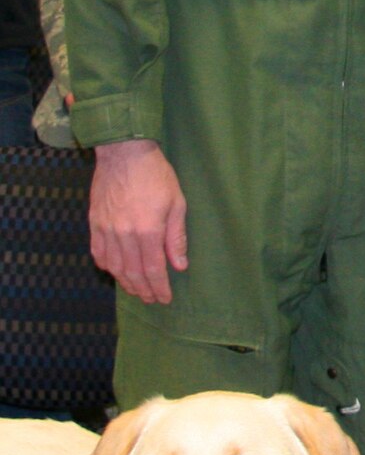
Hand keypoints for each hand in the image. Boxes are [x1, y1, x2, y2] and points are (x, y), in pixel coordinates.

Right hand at [89, 138, 187, 304]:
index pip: (153, 268)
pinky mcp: (94, 223)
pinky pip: (98, 253)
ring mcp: (106, 229)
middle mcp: (124, 234)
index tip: (165, 299)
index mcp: (148, 230)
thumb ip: (176, 237)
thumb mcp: (177, 203)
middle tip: (151, 300)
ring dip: (125, 282)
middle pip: (132, 272)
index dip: (159, 286)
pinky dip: (107, 266)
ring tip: (136, 291)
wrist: (124, 154)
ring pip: (114, 266)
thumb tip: (179, 265)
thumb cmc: (156, 176)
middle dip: (143, 290)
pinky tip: (115, 272)